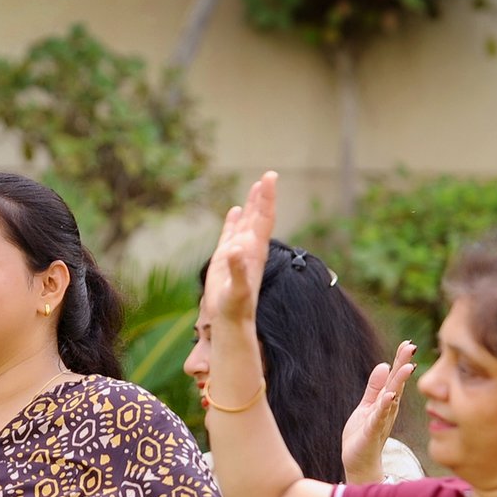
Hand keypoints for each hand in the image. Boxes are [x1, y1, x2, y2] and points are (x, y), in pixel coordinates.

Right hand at [202, 171, 277, 327]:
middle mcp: (249, 249)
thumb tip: (235, 249)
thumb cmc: (236, 308)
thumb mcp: (237, 290)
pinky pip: (230, 234)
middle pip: (259, 216)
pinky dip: (233, 221)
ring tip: (256, 186)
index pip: (264, 218)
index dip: (267, 198)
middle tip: (269, 175)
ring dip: (252, 205)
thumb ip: (237, 270)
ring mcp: (238, 253)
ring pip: (247, 223)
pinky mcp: (225, 259)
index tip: (270, 177)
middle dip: (263, 196)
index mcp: (255, 251)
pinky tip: (235, 210)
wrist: (231, 321)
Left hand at [343, 341, 416, 483]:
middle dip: (403, 365)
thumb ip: (374, 387)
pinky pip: (379, 417)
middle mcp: (388, 410)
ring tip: (406, 368)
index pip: (395, 378)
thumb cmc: (363, 434)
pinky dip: (384, 406)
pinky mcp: (372, 432)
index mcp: (386, 402)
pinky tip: (389, 396)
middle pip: (397, 384)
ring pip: (391, 399)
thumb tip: (383, 364)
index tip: (408, 343)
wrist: (359, 462)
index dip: (400, 360)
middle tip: (411, 347)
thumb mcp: (367, 406)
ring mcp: (381, 420)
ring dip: (399, 383)